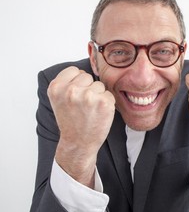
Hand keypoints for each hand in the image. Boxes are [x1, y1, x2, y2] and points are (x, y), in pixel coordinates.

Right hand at [47, 66, 114, 186]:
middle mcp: (71, 90)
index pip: (74, 70)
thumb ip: (67, 82)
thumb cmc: (70, 122)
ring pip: (99, 85)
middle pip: (87, 76)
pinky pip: (109, 94)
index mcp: (56, 87)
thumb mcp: (59, 99)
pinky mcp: (104, 102)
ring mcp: (88, 96)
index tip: (76, 95)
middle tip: (83, 105)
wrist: (78, 143)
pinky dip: (107, 103)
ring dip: (97, 96)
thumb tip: (84, 67)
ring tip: (90, 110)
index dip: (77, 82)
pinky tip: (99, 114)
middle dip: (87, 88)